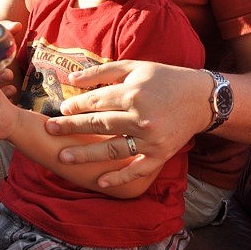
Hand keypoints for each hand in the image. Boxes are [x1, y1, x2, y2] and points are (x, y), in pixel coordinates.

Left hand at [44, 61, 211, 187]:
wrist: (201, 99)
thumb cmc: (165, 79)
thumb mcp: (135, 67)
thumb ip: (102, 72)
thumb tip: (71, 78)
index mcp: (133, 93)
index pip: (96, 102)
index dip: (75, 106)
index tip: (60, 110)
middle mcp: (140, 117)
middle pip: (98, 124)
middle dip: (71, 128)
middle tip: (49, 130)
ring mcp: (151, 139)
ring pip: (112, 149)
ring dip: (86, 154)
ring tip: (63, 157)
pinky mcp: (161, 155)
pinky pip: (137, 170)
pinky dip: (119, 177)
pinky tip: (99, 181)